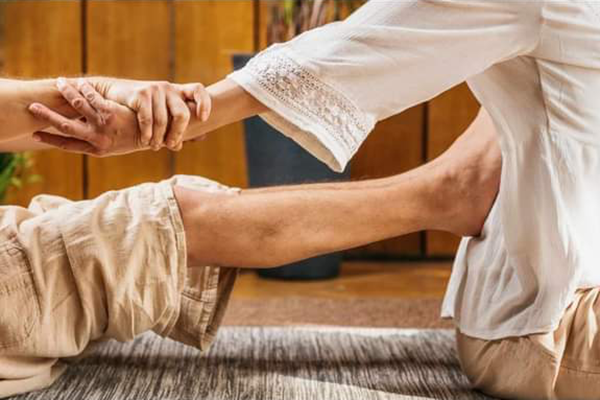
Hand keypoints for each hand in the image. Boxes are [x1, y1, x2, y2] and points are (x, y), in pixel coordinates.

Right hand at [28, 79, 145, 156]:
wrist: (153, 138)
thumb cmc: (133, 141)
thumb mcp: (114, 147)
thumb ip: (96, 142)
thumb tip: (80, 135)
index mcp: (95, 150)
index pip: (66, 145)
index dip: (49, 140)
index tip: (34, 134)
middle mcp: (96, 140)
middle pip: (65, 127)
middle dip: (48, 116)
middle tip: (33, 107)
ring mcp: (103, 126)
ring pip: (78, 107)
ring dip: (66, 93)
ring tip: (58, 84)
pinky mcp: (111, 113)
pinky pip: (92, 98)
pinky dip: (84, 88)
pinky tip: (78, 81)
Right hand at [89, 77, 210, 150]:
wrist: (111, 95)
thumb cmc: (140, 109)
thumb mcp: (160, 114)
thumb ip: (176, 126)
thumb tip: (194, 141)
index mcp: (177, 92)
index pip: (198, 90)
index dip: (204, 103)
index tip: (203, 118)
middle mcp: (168, 88)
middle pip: (182, 113)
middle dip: (178, 133)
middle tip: (172, 145)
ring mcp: (154, 89)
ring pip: (163, 121)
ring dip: (159, 138)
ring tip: (154, 147)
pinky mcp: (140, 94)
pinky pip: (148, 119)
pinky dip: (147, 133)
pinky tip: (145, 141)